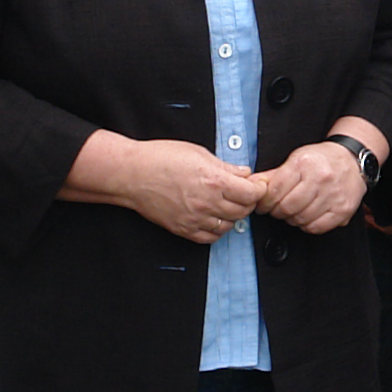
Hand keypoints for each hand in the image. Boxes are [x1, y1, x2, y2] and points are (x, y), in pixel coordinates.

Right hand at [112, 139, 262, 242]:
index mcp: (214, 180)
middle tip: (244, 193)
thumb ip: (225, 166)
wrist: (133, 174)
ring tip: (228, 204)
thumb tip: (244, 173)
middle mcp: (207, 202)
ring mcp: (195, 218)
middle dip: (248, 202)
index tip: (256, 185)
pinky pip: (210, 238)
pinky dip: (217, 230)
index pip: (251, 193)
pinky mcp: (184, 229)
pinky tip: (215, 219)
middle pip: (243, 210)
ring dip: (233, 216)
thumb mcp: (199, 153)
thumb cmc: (160, 158)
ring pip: (229, 226)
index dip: (258, 189)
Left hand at [249, 133, 373, 233]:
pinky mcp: (342, 210)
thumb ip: (274, 174)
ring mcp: (333, 196)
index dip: (265, 202)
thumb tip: (252, 185)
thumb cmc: (321, 160)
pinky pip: (317, 227)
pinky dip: (307, 226)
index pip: (276, 190)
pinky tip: (305, 217)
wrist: (351, 160)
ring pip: (301, 218)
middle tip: (276, 209)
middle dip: (277, 211)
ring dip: (291, 219)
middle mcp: (320, 179)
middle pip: (287, 207)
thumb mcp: (296, 159)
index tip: (263, 205)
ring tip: (292, 212)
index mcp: (304, 164)